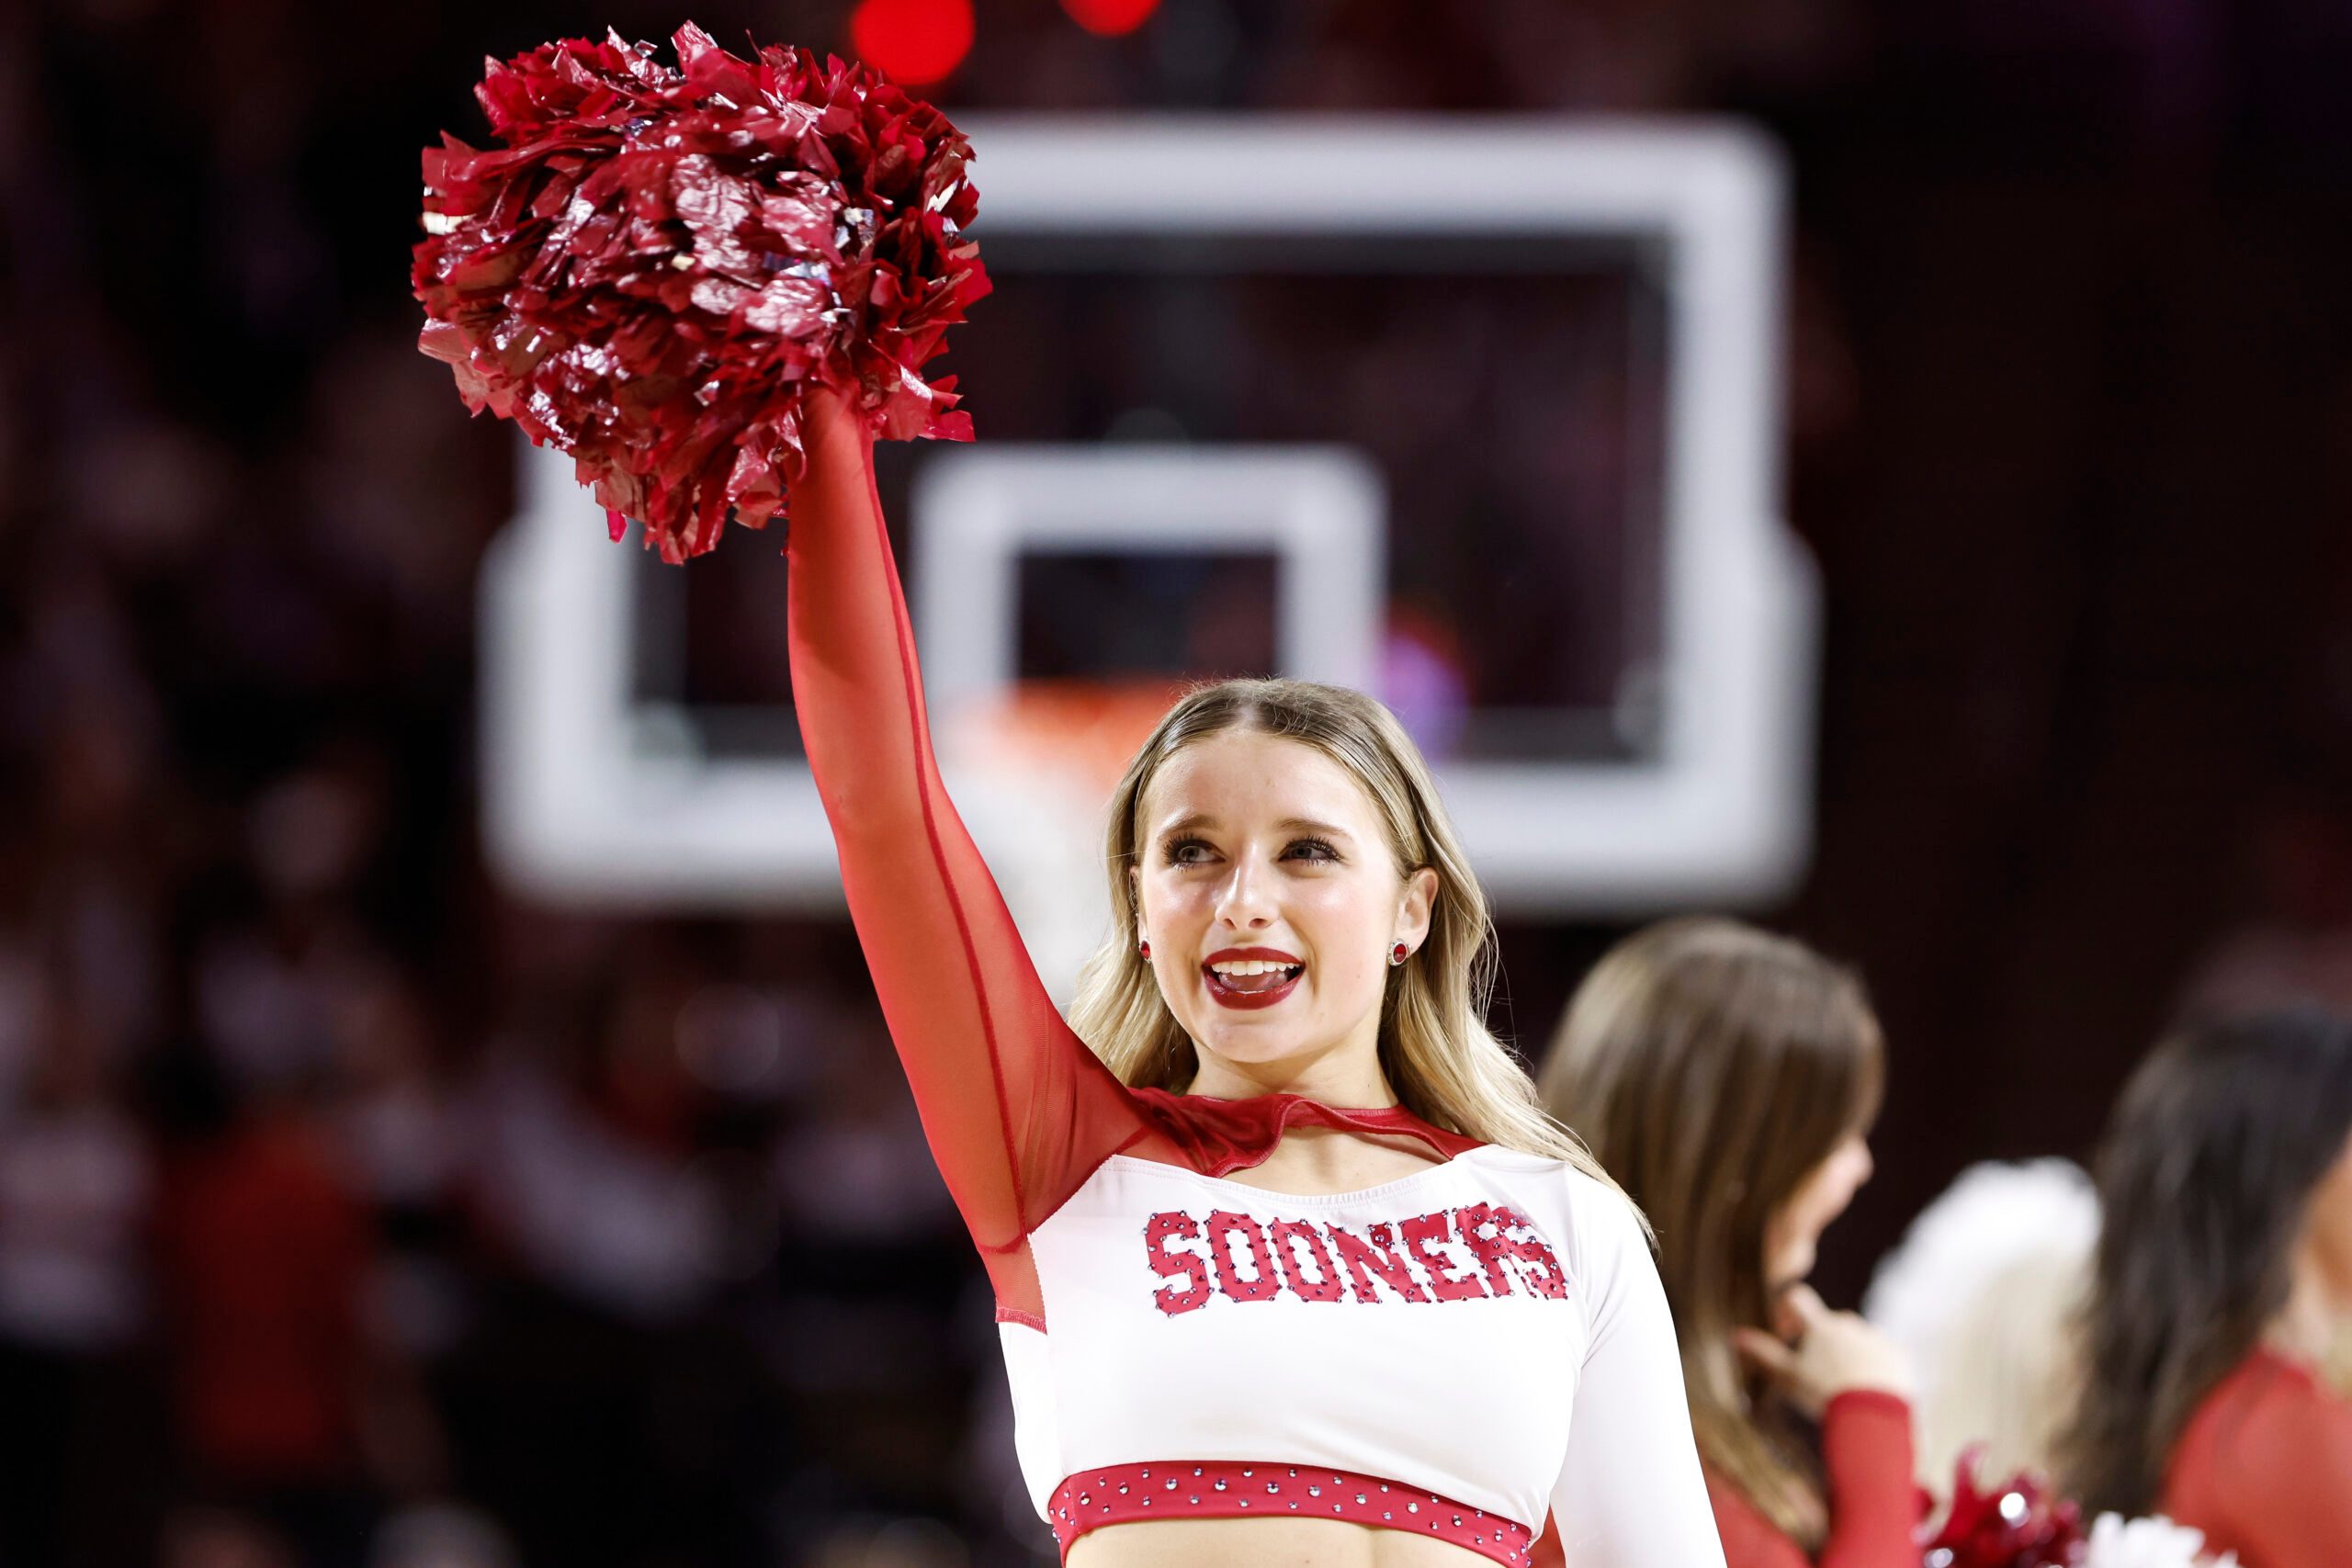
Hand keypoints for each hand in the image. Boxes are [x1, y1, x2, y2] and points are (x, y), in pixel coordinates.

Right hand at [1732, 1283, 1912, 1417]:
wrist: (1871, 1415)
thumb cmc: (1822, 1394)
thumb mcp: (1787, 1377)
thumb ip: (1763, 1354)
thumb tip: (1735, 1335)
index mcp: (1820, 1326)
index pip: (1799, 1299)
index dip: (1791, 1307)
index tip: (1789, 1328)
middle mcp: (1849, 1324)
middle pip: (1833, 1323)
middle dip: (1827, 1341)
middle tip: (1822, 1373)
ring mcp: (1876, 1338)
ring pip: (1861, 1339)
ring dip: (1854, 1354)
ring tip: (1849, 1386)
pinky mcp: (1899, 1355)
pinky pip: (1886, 1355)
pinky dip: (1878, 1367)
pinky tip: (1872, 1390)